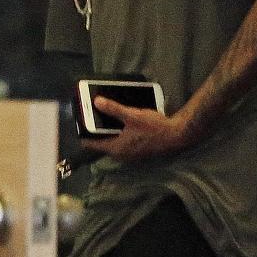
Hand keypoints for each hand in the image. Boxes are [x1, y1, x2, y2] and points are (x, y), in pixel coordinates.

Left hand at [80, 97, 196, 162]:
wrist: (177, 135)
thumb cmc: (154, 127)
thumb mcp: (132, 116)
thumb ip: (113, 109)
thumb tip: (96, 101)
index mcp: (116, 149)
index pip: (92, 145)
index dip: (84, 135)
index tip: (79, 124)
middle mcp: (122, 155)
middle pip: (102, 144)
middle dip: (96, 132)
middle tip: (90, 118)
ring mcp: (131, 155)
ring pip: (113, 144)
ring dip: (108, 134)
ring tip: (103, 119)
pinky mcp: (139, 151)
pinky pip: (122, 144)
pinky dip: (118, 135)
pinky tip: (121, 125)